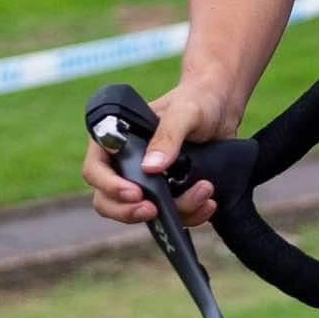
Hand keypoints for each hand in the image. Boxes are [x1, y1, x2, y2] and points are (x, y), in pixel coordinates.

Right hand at [84, 72, 244, 226]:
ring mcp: (147, 182)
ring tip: (203, 191)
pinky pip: (171, 217)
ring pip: (143, 213)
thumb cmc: (198, 100)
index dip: (109, 186)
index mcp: (116, 139)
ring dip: (174, 212)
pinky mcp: (170, 194)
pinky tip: (208, 203)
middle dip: (129, 212)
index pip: (95, 169)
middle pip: (108, 201)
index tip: (135, 192)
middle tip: (153, 210)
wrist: (223, 109)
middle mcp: (126, 164)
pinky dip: (191, 216)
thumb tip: (151, 167)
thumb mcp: (185, 111)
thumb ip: (168, 135)